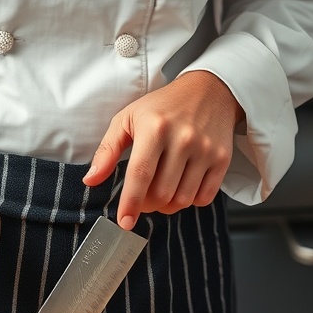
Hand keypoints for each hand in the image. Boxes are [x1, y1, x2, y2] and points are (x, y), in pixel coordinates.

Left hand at [83, 71, 244, 227]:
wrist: (209, 90)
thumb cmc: (162, 107)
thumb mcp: (128, 119)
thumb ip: (107, 150)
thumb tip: (90, 180)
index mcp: (155, 128)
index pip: (141, 174)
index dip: (131, 203)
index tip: (124, 222)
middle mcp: (183, 139)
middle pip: (161, 194)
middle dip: (147, 204)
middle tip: (143, 197)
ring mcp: (205, 150)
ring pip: (182, 200)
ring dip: (168, 205)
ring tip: (161, 191)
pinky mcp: (222, 159)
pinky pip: (204, 197)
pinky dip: (190, 201)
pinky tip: (182, 186)